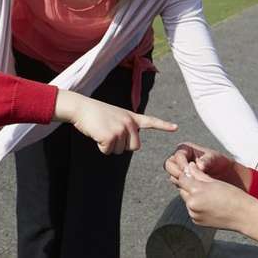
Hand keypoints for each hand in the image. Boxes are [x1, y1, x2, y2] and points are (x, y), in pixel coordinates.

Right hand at [54, 89, 177, 154]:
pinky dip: (100, 147)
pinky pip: (107, 151)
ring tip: (101, 130)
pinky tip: (96, 134)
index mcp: (131, 117)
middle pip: (134, 147)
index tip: (176, 127)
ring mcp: (121, 130)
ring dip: (108, 145)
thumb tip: (130, 144)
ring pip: (119, 151)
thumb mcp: (115, 116)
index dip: (163, 126)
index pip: (150, 121)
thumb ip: (125, 127)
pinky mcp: (111, 136)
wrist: (81, 107)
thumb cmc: (94, 113)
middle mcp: (129, 123)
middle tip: (109, 132)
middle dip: (121, 146)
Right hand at [165, 142, 248, 188]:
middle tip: (187, 179)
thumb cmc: (219, 162)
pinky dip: (183, 186)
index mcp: (185, 149)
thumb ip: (207, 160)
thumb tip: (199, 165)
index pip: (178, 155)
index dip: (182, 163)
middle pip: (169, 165)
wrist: (223, 174)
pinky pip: (177, 184)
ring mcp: (179, 170)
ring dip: (179, 180)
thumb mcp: (215, 158)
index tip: (188, 171)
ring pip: (172, 175)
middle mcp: (179, 158)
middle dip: (177, 172)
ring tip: (191, 184)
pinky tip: (193, 189)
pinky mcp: (181, 180)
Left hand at [177, 163, 257, 242]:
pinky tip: (209, 204)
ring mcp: (194, 214)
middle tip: (202, 183)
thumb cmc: (232, 195)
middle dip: (189, 185)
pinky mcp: (197, 221)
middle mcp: (192, 204)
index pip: (182, 179)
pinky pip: (192, 210)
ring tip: (208, 194)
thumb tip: (189, 167)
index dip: (187, 174)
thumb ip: (198, 174)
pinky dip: (197, 206)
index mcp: (196, 191)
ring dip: (192, 196)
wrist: (244, 215)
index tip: (193, 170)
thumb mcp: (214, 181)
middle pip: (183, 190)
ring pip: (187, 200)